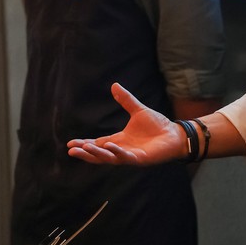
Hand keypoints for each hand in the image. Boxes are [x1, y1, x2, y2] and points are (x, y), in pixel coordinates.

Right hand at [67, 83, 185, 164]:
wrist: (175, 134)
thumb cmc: (158, 125)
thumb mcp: (138, 110)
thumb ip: (126, 100)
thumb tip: (114, 85)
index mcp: (120, 140)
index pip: (98, 143)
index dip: (85, 145)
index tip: (71, 144)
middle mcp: (122, 150)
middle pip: (99, 154)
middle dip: (86, 153)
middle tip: (71, 151)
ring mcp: (131, 156)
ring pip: (110, 158)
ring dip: (97, 154)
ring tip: (85, 148)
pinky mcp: (141, 159)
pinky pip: (126, 157)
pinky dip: (117, 152)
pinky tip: (109, 146)